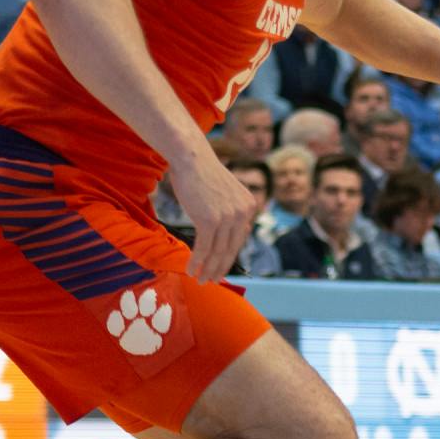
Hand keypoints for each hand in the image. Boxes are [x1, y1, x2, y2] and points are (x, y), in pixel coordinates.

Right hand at [170, 151, 256, 281]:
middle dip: (219, 268)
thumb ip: (229, 214)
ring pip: (217, 251)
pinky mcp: (210, 220)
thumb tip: (224, 238)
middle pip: (231, 249)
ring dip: (207, 269)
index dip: (229, 257)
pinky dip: (196, 261)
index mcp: (250, 206)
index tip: (220, 269)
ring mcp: (227, 217)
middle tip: (210, 281)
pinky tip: (189, 270)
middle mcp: (243, 213)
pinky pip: (204, 248)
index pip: (239, 239)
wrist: (191, 158)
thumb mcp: (226, 195)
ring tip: (199, 280)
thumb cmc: (203, 175)